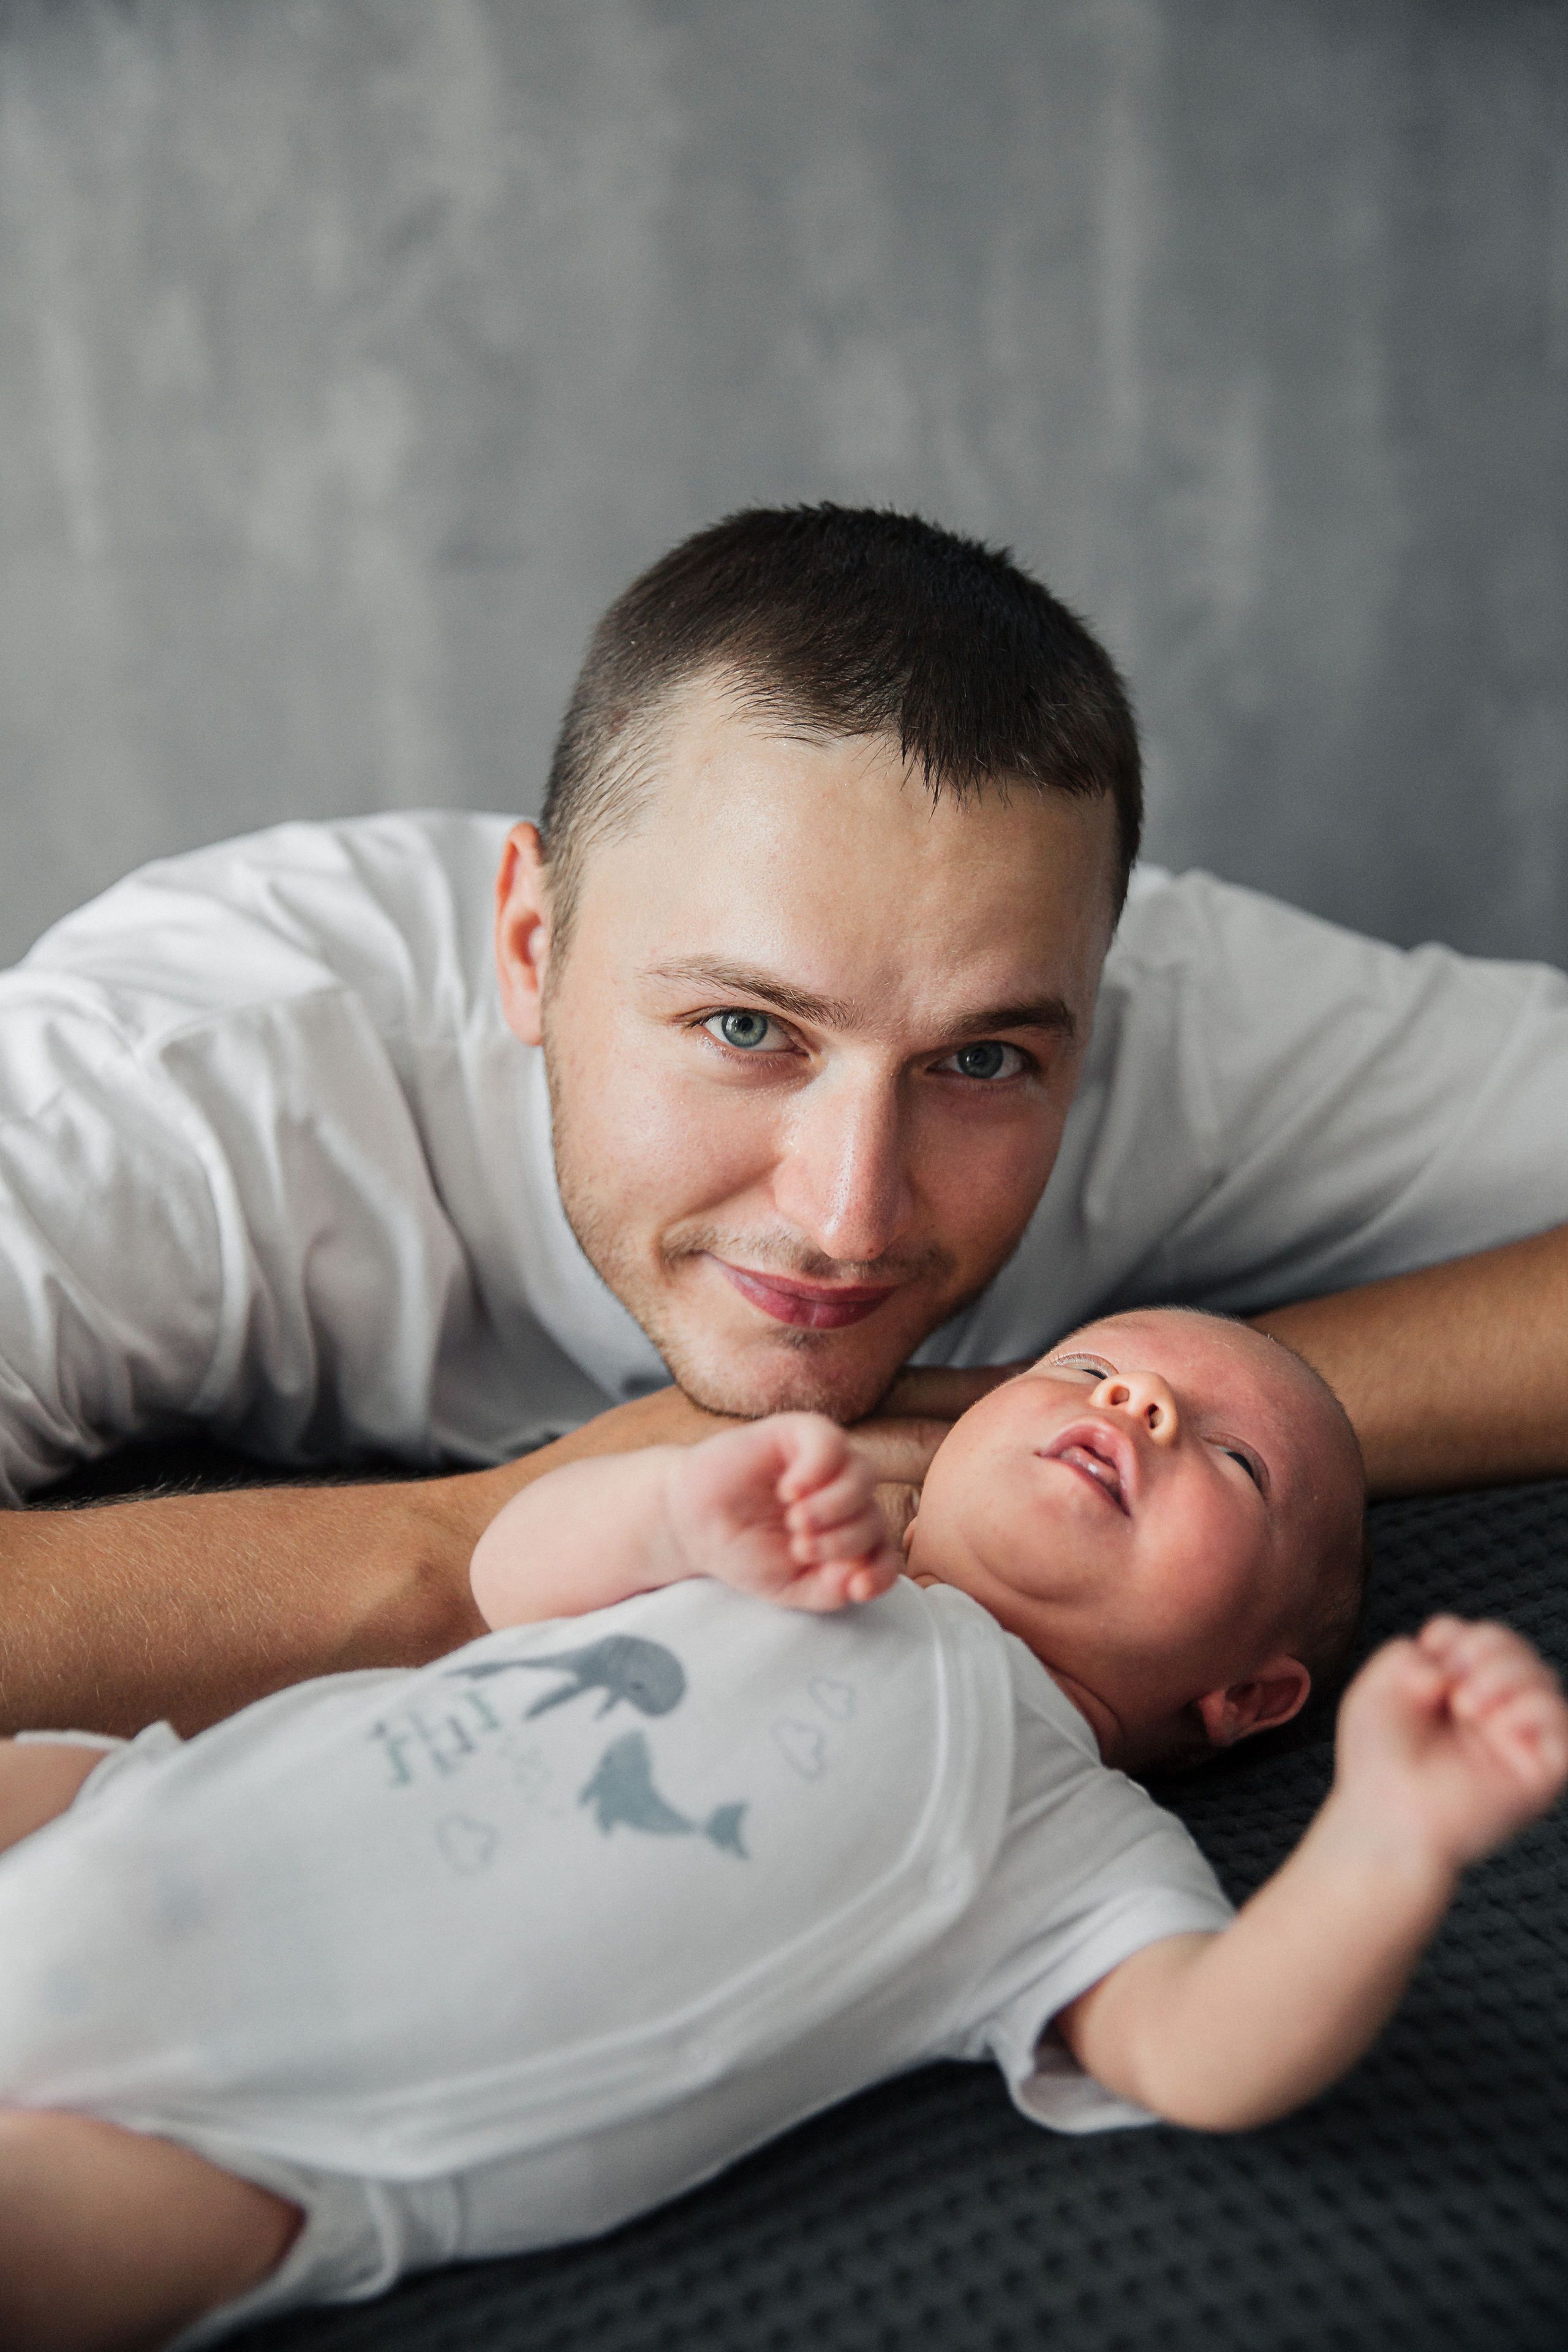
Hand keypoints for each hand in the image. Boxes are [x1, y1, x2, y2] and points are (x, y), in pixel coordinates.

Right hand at [662, 1414, 902, 1611]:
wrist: (692, 1524)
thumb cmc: (743, 1552)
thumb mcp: (787, 1587)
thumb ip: (826, 1591)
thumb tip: (857, 1581)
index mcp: (847, 1535)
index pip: (885, 1553)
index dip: (880, 1572)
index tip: (856, 1588)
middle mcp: (844, 1497)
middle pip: (874, 1517)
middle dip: (843, 1541)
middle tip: (801, 1547)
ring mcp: (826, 1463)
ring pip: (862, 1477)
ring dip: (835, 1506)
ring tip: (797, 1521)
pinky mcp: (801, 1433)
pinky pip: (831, 1443)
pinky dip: (817, 1469)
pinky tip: (790, 1490)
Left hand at [1334, 1617, 1567, 1873]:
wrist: (1386, 1814)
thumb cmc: (1378, 1760)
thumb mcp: (1376, 1690)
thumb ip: (1405, 1654)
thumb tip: (1445, 1669)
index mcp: (1459, 1690)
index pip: (1481, 1637)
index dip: (1455, 1635)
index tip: (1426, 1661)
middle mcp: (1494, 1712)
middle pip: (1516, 1648)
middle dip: (1483, 1648)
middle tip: (1451, 1685)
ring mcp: (1519, 1741)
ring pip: (1543, 1677)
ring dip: (1503, 1675)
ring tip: (1467, 1706)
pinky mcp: (1540, 1773)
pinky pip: (1563, 1724)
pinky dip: (1531, 1710)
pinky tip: (1495, 1724)